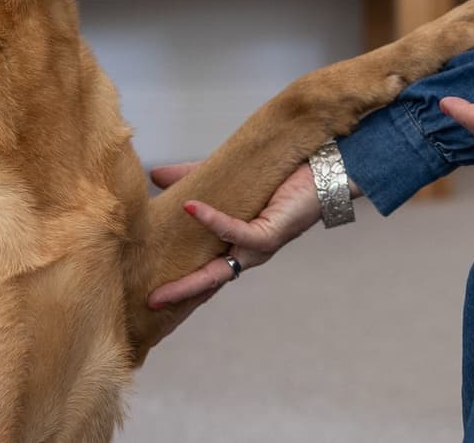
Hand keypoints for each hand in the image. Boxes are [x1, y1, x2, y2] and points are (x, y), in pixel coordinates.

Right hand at [146, 160, 324, 308]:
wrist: (324, 170)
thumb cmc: (280, 177)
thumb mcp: (230, 179)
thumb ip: (192, 178)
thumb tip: (155, 174)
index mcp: (236, 244)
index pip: (204, 271)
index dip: (180, 285)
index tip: (150, 298)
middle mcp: (247, 252)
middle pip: (208, 281)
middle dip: (180, 295)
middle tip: (149, 303)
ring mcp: (259, 247)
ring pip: (220, 270)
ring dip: (190, 281)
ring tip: (161, 288)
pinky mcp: (271, 233)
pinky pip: (238, 233)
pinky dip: (214, 221)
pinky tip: (192, 208)